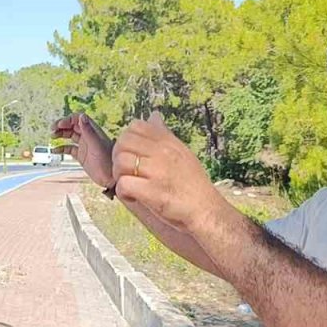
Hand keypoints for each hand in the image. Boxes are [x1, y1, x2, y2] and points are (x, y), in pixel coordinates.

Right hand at [52, 113, 113, 187]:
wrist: (111, 178)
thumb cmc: (108, 161)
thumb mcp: (96, 145)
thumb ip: (88, 131)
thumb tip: (81, 116)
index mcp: (93, 131)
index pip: (78, 119)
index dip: (68, 120)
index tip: (59, 125)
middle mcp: (88, 136)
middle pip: (72, 126)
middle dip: (61, 126)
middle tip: (53, 130)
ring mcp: (84, 146)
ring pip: (69, 136)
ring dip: (60, 134)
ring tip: (52, 137)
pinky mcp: (81, 156)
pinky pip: (69, 149)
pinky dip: (61, 148)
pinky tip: (55, 150)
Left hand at [112, 111, 213, 229]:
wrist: (207, 211)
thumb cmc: (193, 185)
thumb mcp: (182, 153)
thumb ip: (165, 136)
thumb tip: (153, 116)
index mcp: (169, 142)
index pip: (136, 126)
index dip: (127, 139)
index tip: (132, 155)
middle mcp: (163, 153)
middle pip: (123, 142)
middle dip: (118, 158)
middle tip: (126, 172)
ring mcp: (158, 172)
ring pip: (121, 162)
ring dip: (120, 176)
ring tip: (131, 185)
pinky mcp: (153, 192)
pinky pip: (124, 184)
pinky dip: (124, 193)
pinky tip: (133, 197)